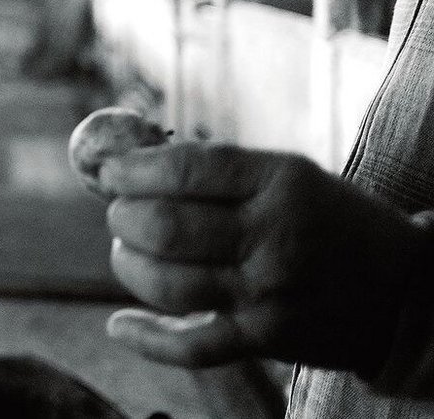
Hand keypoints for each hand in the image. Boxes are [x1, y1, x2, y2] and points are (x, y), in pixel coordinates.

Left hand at [99, 142, 422, 372]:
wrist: (401, 290)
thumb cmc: (325, 219)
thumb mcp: (287, 175)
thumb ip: (213, 168)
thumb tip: (123, 161)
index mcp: (280, 183)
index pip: (185, 170)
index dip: (131, 169)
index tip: (106, 170)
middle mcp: (274, 238)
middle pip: (165, 228)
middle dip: (122, 217)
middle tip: (118, 212)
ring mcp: (268, 294)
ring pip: (166, 284)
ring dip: (127, 265)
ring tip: (127, 251)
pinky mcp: (264, 340)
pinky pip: (191, 346)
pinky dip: (146, 338)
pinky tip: (120, 324)